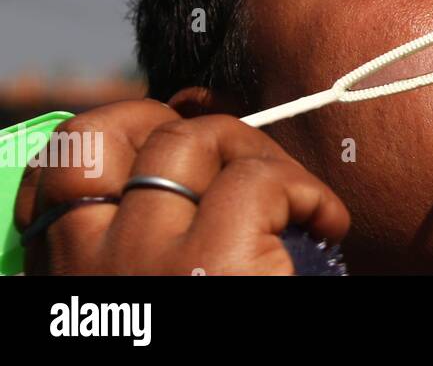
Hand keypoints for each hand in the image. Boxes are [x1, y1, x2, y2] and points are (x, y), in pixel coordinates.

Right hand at [14, 99, 349, 274]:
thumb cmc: (204, 361)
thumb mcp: (146, 305)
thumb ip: (144, 258)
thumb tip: (192, 192)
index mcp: (71, 278)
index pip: (67, 161)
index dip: (122, 128)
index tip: (175, 146)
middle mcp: (96, 262)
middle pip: (137, 132)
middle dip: (206, 129)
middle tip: (254, 166)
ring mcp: (150, 260)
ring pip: (195, 141)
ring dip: (258, 153)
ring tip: (295, 199)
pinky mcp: (217, 267)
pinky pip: (258, 182)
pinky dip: (304, 190)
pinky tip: (327, 223)